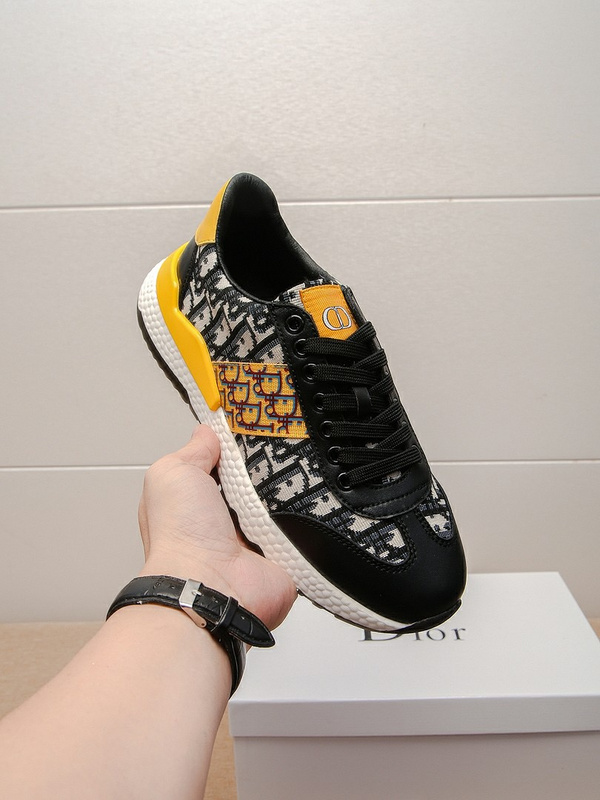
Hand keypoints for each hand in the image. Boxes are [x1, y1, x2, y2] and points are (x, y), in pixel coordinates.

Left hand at [137, 424, 296, 630]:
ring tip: (296, 471)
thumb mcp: (173, 474)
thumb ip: (193, 450)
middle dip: (269, 465)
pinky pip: (305, 527)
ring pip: (284, 501)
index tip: (256, 424)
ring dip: (289, 489)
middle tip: (282, 444)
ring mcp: (257, 539)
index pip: (223, 465)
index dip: (237, 446)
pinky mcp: (284, 554)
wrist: (211, 586)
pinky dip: (307, 515)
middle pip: (258, 481)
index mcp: (198, 502)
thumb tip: (208, 432)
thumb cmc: (181, 535)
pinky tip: (308, 500)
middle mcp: (227, 522)